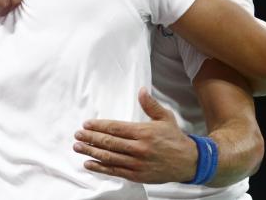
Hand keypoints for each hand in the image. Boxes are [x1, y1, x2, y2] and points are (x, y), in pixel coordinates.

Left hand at [73, 87, 197, 183]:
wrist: (188, 162)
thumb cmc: (175, 139)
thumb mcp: (165, 118)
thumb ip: (151, 105)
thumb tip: (142, 90)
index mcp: (143, 132)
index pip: (115, 128)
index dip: (99, 126)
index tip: (86, 124)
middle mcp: (138, 148)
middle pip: (109, 142)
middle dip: (90, 138)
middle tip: (77, 135)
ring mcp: (136, 163)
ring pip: (109, 157)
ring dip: (91, 151)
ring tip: (78, 147)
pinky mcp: (136, 175)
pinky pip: (115, 171)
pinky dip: (100, 167)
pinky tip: (89, 163)